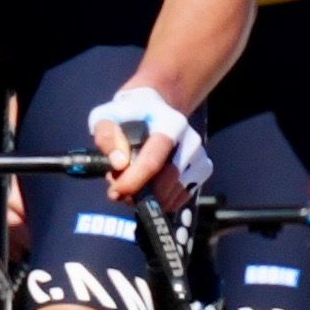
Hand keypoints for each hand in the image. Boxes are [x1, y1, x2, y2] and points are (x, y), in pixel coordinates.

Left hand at [88, 81, 212, 205]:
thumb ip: (107, 136)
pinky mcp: (202, 171)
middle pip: (165, 182)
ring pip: (172, 195)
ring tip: (129, 184)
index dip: (133, 181)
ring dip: (146, 198)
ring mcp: (200, 157)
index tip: (114, 192)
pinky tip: (147, 188)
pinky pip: (179, 199)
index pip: (153, 161)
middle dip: (137, 193)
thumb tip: (119, 164)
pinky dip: (160, 201)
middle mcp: (191, 141)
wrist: (155, 108)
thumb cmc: (127, 114)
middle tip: (116, 190)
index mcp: (171, 124)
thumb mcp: (107, 116)